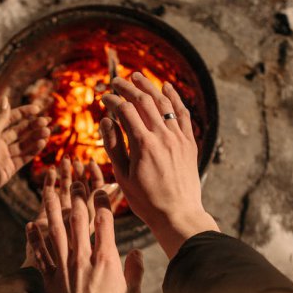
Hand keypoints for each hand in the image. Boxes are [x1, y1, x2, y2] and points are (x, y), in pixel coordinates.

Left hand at [0, 97, 49, 213]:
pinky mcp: (9, 169)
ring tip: (47, 132)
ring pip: (24, 145)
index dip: (23, 113)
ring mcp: (4, 156)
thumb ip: (1, 118)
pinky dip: (33, 151)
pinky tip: (42, 143)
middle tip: (47, 121)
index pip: (10, 119)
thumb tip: (6, 99)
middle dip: (33, 126)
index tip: (37, 109)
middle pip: (19, 132)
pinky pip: (24, 158)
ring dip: (36, 138)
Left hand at [26, 173, 142, 292]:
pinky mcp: (50, 280)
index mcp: (106, 260)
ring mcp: (65, 268)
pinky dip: (34, 238)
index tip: (100, 185)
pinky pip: (40, 254)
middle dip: (77, 197)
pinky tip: (29, 224)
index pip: (104, 222)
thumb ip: (134, 270)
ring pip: (56, 231)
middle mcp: (84, 259)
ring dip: (52, 209)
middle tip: (74, 179)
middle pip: (78, 220)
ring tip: (47, 190)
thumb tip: (137, 252)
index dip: (102, 200)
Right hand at [100, 73, 218, 257]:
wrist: (178, 215)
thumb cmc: (147, 201)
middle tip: (115, 80)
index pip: (124, 111)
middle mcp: (162, 137)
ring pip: (163, 103)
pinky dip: (174, 98)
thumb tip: (106, 121)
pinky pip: (182, 114)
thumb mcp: (123, 176)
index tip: (103, 98)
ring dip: (149, 87)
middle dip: (127, 87)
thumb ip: (114, 146)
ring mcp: (178, 138)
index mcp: (143, 145)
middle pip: (143, 101)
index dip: (112, 101)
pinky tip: (166, 88)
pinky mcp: (189, 143)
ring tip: (137, 77)